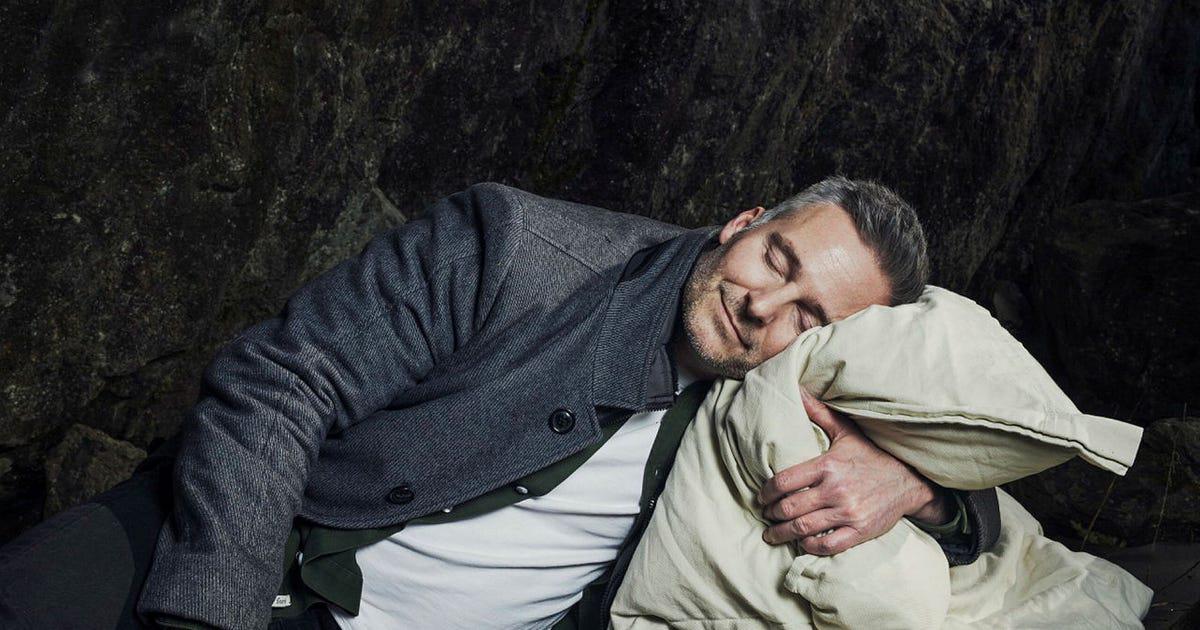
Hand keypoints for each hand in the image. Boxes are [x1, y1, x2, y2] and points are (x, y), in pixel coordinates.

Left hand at [757, 387, 947, 554]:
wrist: (910, 480)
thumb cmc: (872, 454)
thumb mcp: (846, 431)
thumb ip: (818, 413)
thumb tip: (796, 389)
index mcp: (828, 465)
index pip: (784, 481)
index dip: (766, 491)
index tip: (761, 496)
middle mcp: (836, 490)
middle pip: (789, 508)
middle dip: (772, 514)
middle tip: (765, 515)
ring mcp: (848, 512)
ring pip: (804, 529)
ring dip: (783, 533)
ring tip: (773, 534)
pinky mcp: (859, 531)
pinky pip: (827, 545)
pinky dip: (809, 546)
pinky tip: (801, 542)